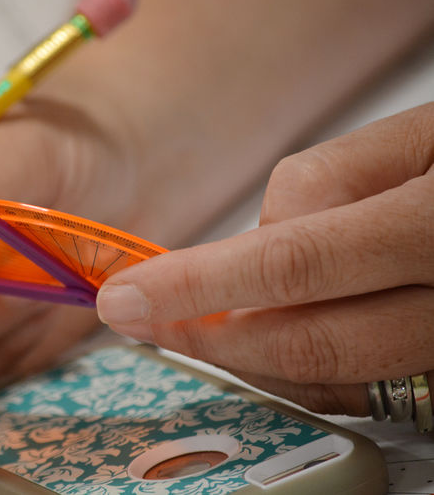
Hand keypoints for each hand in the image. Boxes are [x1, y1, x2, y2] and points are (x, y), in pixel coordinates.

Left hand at [97, 102, 433, 415]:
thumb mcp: (417, 136)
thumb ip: (327, 184)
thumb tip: (253, 243)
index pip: (291, 264)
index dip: (195, 287)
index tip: (123, 297)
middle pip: (307, 343)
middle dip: (210, 336)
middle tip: (145, 317)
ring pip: (334, 380)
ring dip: (252, 357)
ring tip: (201, 324)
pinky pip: (368, 391)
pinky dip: (307, 373)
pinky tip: (271, 339)